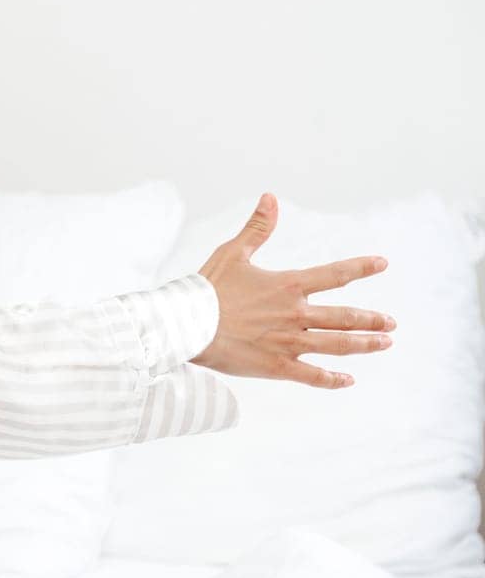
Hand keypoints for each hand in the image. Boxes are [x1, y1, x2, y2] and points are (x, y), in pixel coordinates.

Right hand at [192, 192, 396, 388]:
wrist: (186, 326)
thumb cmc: (206, 289)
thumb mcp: (232, 253)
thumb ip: (257, 228)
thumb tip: (271, 197)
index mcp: (288, 286)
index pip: (335, 274)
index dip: (361, 267)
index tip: (382, 263)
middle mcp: (295, 314)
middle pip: (345, 316)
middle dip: (372, 319)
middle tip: (391, 322)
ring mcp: (288, 342)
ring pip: (337, 344)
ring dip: (365, 344)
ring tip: (385, 343)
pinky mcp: (276, 366)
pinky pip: (311, 375)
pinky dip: (332, 379)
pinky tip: (348, 380)